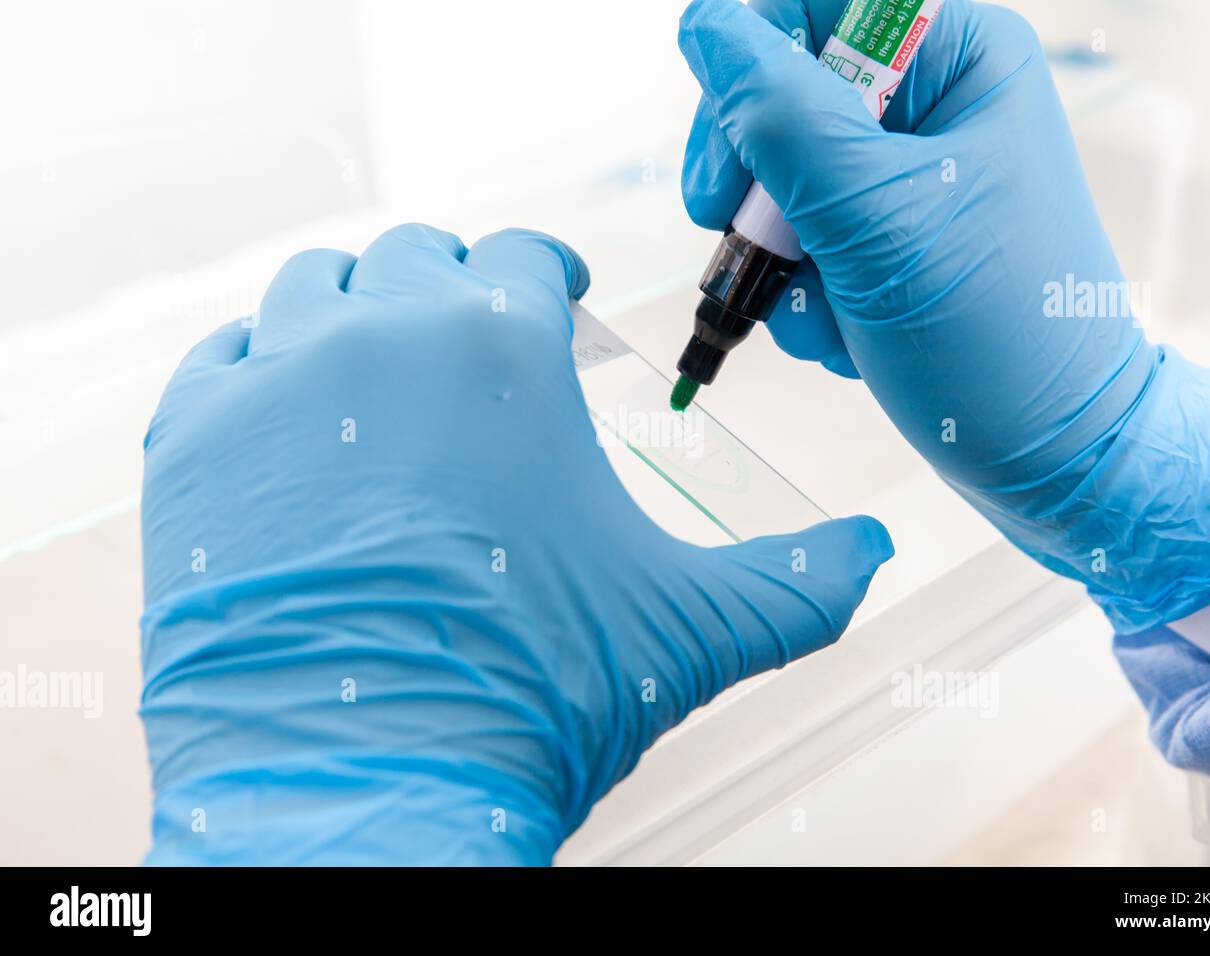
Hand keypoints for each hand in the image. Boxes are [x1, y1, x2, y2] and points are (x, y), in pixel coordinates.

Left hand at [139, 223, 892, 863]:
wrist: (368, 791)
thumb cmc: (530, 698)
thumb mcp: (690, 630)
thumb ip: (800, 581)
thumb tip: (873, 553)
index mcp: (501, 347)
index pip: (521, 255)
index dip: (546, 271)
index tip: (553, 294)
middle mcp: (378, 336)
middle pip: (412, 258)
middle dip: (451, 286)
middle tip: (472, 340)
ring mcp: (271, 385)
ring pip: (308, 289)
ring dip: (351, 310)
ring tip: (379, 365)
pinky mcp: (191, 449)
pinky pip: (219, 360)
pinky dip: (256, 368)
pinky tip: (288, 413)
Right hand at [679, 0, 1209, 631]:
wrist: (1053, 458)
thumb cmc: (999, 338)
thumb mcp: (878, 220)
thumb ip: (782, 118)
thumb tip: (706, 26)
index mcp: (959, 60)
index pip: (809, 13)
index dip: (748, 84)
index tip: (724, 180)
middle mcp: (934, 107)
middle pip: (780, 100)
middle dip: (759, 194)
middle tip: (751, 250)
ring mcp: (907, 181)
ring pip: (779, 184)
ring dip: (782, 265)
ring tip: (832, 318)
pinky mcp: (888, 244)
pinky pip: (802, 244)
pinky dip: (805, 299)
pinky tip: (848, 337)